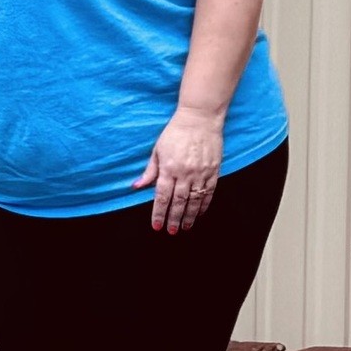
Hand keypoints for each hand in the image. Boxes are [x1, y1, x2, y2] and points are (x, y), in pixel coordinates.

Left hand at [136, 106, 223, 232]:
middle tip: (171, 231)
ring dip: (190, 216)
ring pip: (195, 200)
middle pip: (179, 202)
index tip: (156, 225)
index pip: (162, 196)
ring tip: (186, 227)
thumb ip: (149, 171)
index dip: (158, 212)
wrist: (199, 119)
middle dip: (174, 218)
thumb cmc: (175, 133)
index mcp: (168, 168)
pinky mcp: (214, 170)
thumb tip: (136, 186)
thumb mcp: (157, 150)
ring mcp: (201, 172)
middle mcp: (185, 173)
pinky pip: (209, 192)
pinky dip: (204, 204)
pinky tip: (200, 213)